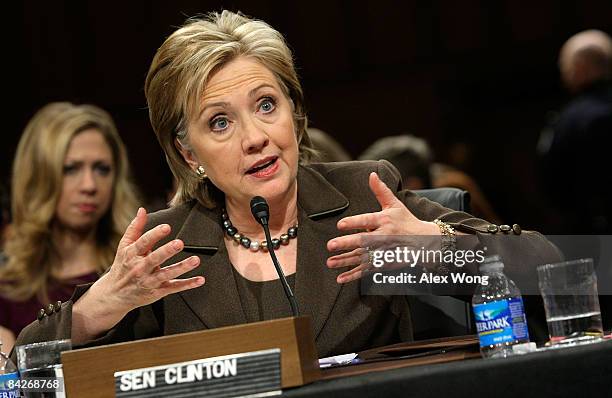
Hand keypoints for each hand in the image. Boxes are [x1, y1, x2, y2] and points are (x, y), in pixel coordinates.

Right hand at [72, 208, 203, 341]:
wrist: (114, 295)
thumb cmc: (122, 266)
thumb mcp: (124, 246)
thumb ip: (135, 228)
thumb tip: (142, 210)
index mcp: (132, 254)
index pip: (143, 243)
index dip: (155, 234)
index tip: (167, 227)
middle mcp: (140, 268)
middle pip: (154, 259)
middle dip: (167, 251)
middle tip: (179, 243)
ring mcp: (150, 281)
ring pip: (167, 274)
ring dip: (182, 267)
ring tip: (195, 260)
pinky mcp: (158, 291)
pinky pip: (174, 287)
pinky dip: (188, 284)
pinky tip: (200, 280)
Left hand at [326, 172, 438, 282]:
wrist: (426, 242)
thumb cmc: (406, 221)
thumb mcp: (395, 204)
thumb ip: (381, 191)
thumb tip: (371, 174)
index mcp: (385, 220)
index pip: (368, 220)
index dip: (354, 222)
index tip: (340, 224)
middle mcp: (384, 236)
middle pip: (364, 241)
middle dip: (347, 244)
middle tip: (331, 245)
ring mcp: (384, 252)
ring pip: (362, 257)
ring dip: (345, 261)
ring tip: (330, 262)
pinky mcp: (384, 264)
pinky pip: (367, 271)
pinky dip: (353, 276)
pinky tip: (340, 279)